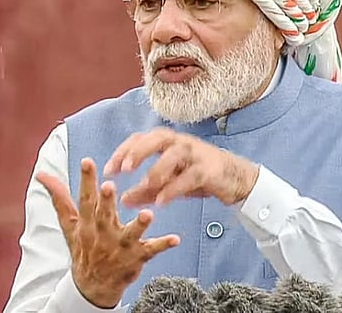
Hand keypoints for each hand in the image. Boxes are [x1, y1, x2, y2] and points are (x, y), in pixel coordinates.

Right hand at [37, 158, 179, 307]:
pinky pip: (151, 250)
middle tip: (109, 186)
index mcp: (87, 223)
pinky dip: (163, 244)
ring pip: (129, 234)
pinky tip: (175, 238)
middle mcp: (103, 233)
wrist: (92, 286)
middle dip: (106, 201)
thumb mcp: (69, 224)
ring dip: (138, 224)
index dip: (86, 181)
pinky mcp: (137, 256)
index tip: (87, 162)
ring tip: (147, 214)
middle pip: (103, 216)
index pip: (84, 200)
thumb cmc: (83, 248)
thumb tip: (42, 175)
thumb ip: (59, 198)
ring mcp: (120, 246)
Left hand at [102, 128, 259, 206]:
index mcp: (166, 142)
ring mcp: (195, 154)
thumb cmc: (197, 176)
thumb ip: (145, 190)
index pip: (139, 139)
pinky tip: (162, 202)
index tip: (108, 171)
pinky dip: (174, 188)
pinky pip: (189, 176)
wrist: (234, 179)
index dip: (122, 152)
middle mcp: (179, 143)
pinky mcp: (208, 169)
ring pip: (174, 155)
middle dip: (138, 151)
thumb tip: (122, 199)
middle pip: (156, 138)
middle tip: (123, 169)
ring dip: (157, 169)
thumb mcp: (168, 183)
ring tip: (144, 184)